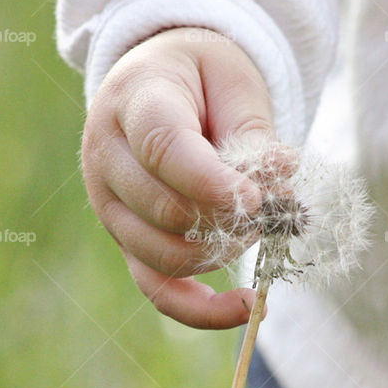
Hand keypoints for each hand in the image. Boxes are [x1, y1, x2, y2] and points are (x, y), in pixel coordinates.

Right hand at [81, 27, 276, 328]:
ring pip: (165, 255)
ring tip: (260, 223)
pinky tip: (248, 307)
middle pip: (165, 211)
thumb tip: (281, 177)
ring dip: (224, 250)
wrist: (158, 83)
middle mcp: (106, 159)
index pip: (163, 150)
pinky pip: (158, 290)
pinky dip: (202, 310)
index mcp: (132, 102)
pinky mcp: (127, 242)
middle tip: (275, 204)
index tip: (260, 199)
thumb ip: (253, 132)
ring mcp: (110, 207)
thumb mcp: (232, 82)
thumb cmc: (200, 78)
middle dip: (230, 217)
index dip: (213, 182)